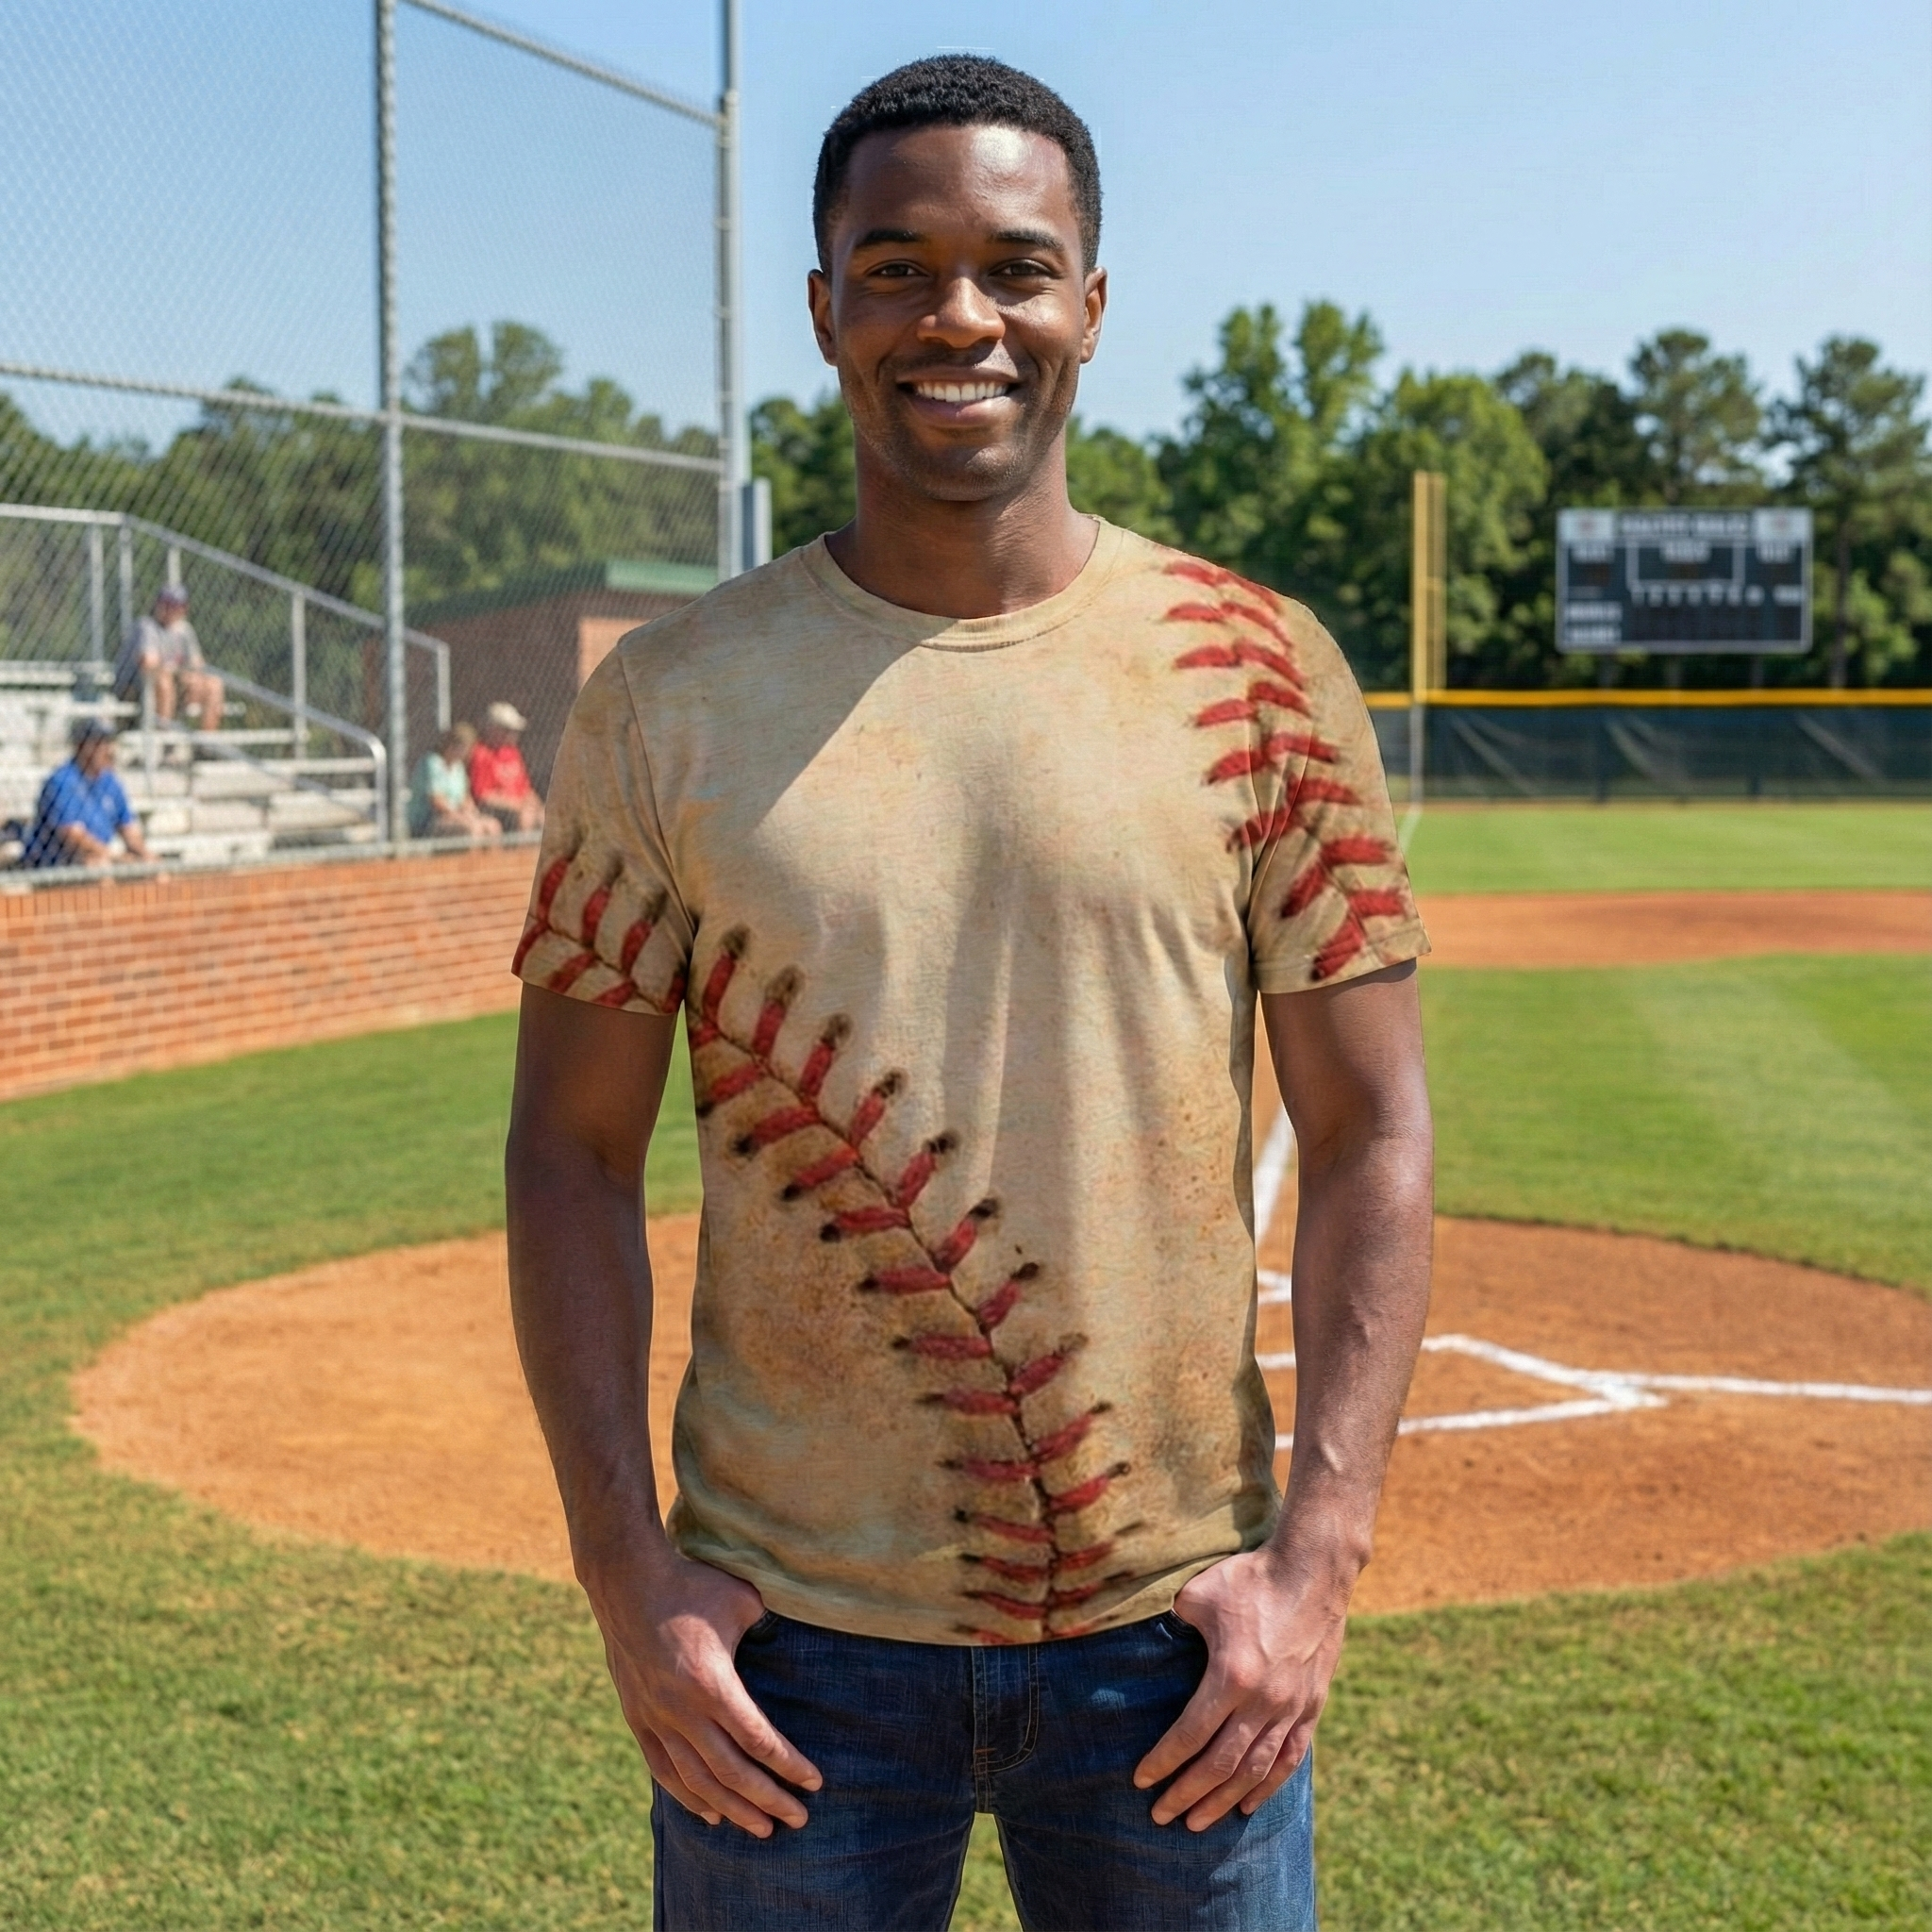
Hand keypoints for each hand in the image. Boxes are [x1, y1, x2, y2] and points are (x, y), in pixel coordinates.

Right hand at [585, 1544, 822, 1835]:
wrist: (627, 1580)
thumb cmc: (692, 1585)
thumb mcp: (742, 1600)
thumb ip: (769, 1628)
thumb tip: (795, 1640)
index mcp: (712, 1683)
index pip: (758, 1739)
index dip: (788, 1766)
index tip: (815, 1783)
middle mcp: (682, 1710)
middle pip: (732, 1771)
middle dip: (769, 1799)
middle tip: (799, 1820)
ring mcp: (656, 1718)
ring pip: (697, 1780)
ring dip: (732, 1808)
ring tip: (762, 1829)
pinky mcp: (637, 1718)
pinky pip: (663, 1769)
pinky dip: (688, 1797)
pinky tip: (711, 1813)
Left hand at [1133, 1545, 1352, 1829]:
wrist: (1314, 1569)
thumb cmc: (1250, 1577)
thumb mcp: (1198, 1593)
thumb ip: (1174, 1623)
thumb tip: (1154, 1639)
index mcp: (1231, 1675)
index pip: (1190, 1734)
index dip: (1163, 1761)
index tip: (1140, 1780)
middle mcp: (1263, 1700)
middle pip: (1219, 1764)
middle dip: (1186, 1794)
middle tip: (1160, 1816)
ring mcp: (1291, 1707)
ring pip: (1254, 1769)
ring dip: (1222, 1800)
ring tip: (1196, 1823)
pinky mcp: (1311, 1706)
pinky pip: (1290, 1758)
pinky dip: (1267, 1786)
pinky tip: (1247, 1805)